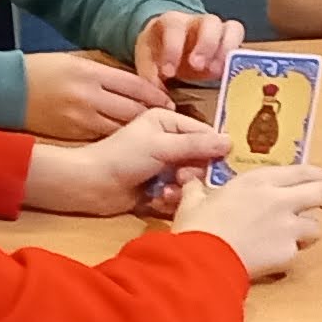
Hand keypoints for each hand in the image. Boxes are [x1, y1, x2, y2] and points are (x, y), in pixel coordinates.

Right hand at [24, 48, 168, 136]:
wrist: (8, 91)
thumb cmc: (40, 71)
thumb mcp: (74, 63)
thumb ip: (103, 74)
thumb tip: (133, 86)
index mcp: (91, 72)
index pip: (136, 85)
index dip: (156, 95)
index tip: (168, 101)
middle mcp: (89, 95)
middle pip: (134, 108)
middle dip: (155, 115)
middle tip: (169, 120)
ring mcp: (81, 116)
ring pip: (123, 127)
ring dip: (141, 131)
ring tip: (154, 134)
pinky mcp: (74, 133)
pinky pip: (106, 137)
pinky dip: (120, 139)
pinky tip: (129, 142)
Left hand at [28, 105, 225, 214]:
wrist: (91, 185)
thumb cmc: (122, 158)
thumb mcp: (161, 146)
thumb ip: (196, 144)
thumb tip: (230, 142)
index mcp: (167, 121)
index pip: (205, 132)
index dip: (216, 149)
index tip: (224, 164)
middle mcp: (168, 140)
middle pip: (202, 159)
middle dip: (195, 172)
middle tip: (183, 178)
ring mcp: (164, 165)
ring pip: (192, 180)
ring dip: (182, 189)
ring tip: (167, 191)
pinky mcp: (159, 187)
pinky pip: (179, 195)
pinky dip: (171, 199)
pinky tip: (158, 200)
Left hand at [134, 10, 236, 90]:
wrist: (167, 46)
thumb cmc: (158, 54)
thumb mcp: (147, 64)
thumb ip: (151, 80)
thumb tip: (161, 101)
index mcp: (172, 22)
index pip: (174, 27)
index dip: (172, 49)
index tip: (168, 72)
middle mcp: (198, 21)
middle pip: (210, 22)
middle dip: (206, 45)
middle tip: (197, 66)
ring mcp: (218, 30)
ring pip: (232, 28)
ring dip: (226, 51)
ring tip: (217, 73)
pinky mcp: (231, 42)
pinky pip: (242, 42)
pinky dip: (238, 57)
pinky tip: (229, 75)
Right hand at [173, 161, 321, 278]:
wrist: (203, 260)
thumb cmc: (197, 227)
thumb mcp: (193, 201)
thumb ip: (196, 189)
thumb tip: (189, 182)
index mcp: (257, 181)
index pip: (302, 171)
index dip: (318, 174)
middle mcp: (279, 200)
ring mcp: (287, 228)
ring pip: (316, 226)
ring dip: (308, 230)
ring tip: (295, 235)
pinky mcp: (288, 253)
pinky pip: (298, 250)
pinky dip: (290, 252)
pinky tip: (275, 254)